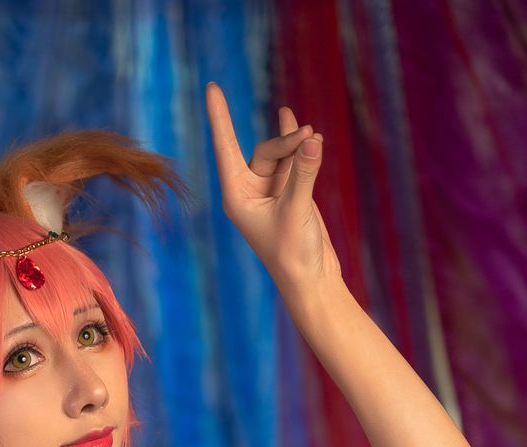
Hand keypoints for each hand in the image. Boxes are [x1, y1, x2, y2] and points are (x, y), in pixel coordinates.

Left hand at [204, 82, 342, 293]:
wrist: (311, 279)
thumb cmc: (294, 253)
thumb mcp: (298, 210)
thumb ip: (304, 173)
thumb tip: (311, 140)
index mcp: (237, 197)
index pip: (225, 148)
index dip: (219, 117)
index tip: (211, 87)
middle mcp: (249, 192)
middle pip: (264, 150)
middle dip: (287, 142)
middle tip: (310, 138)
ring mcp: (269, 191)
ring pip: (281, 154)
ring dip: (297, 144)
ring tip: (314, 136)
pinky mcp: (289, 192)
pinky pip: (292, 159)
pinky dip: (299, 145)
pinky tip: (297, 123)